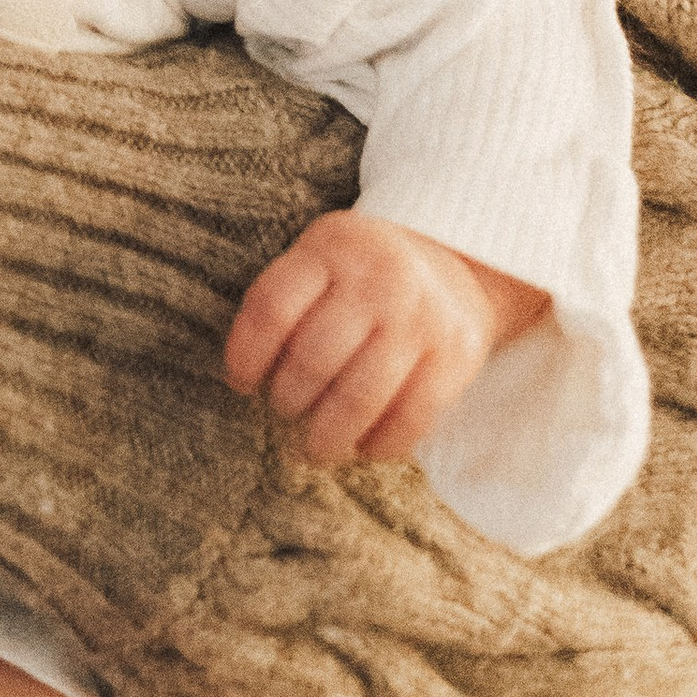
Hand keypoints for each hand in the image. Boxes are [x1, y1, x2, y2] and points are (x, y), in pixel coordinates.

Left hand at [223, 209, 549, 465]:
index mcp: (332, 248)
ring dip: (328, 435)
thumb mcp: (318, 260)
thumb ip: (284, 302)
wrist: (451, 261)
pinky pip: (411, 419)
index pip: (273, 308)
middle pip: (314, 358)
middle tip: (284, 411)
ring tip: (313, 448)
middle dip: (288, 399)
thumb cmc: (360, 273)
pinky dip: (380, 445)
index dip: (246, 355)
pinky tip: (363, 448)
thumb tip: (242, 378)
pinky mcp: (456, 358)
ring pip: (359, 396)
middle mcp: (379, 279)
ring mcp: (421, 319)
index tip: (240, 384)